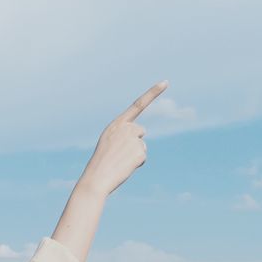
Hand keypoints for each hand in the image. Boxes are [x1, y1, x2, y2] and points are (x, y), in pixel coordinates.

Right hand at [80, 81, 167, 197]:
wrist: (96, 178)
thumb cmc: (100, 163)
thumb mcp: (108, 143)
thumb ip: (123, 136)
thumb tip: (139, 140)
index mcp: (116, 124)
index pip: (138, 105)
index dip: (153, 93)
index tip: (166, 82)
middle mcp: (126, 128)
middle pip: (140, 132)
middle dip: (134, 142)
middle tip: (118, 154)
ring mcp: (134, 139)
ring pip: (142, 145)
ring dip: (134, 155)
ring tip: (119, 162)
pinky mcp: (140, 151)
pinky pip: (143, 157)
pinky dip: (136, 163)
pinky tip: (125, 166)